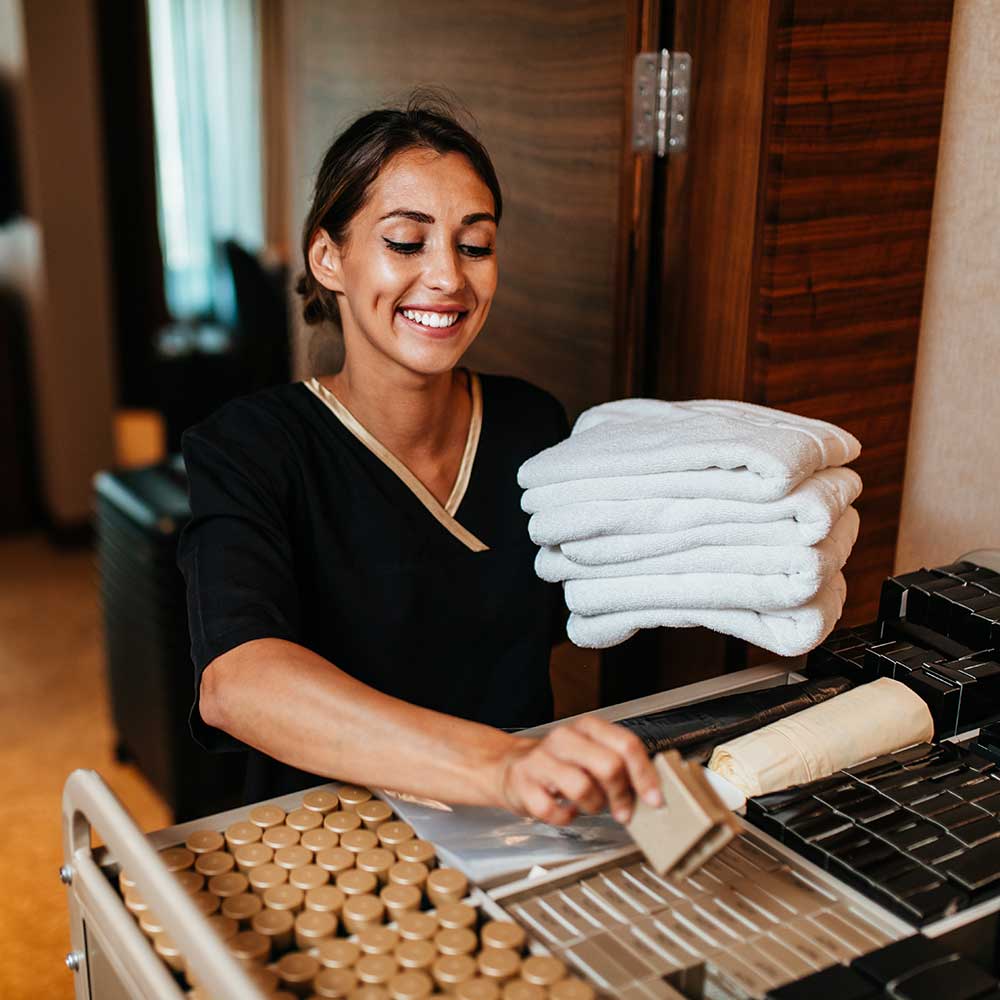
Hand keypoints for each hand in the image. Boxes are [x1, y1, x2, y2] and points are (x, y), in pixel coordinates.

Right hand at [495, 716, 662, 825]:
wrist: (512, 766)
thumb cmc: (560, 764)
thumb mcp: (591, 755)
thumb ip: (620, 766)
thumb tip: (651, 791)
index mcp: (587, 728)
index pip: (626, 744)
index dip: (644, 774)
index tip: (655, 799)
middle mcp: (564, 738)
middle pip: (608, 765)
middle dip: (621, 795)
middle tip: (623, 810)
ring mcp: (541, 759)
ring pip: (582, 787)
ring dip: (593, 806)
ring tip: (589, 805)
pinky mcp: (523, 783)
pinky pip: (553, 810)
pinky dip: (565, 817)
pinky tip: (566, 810)